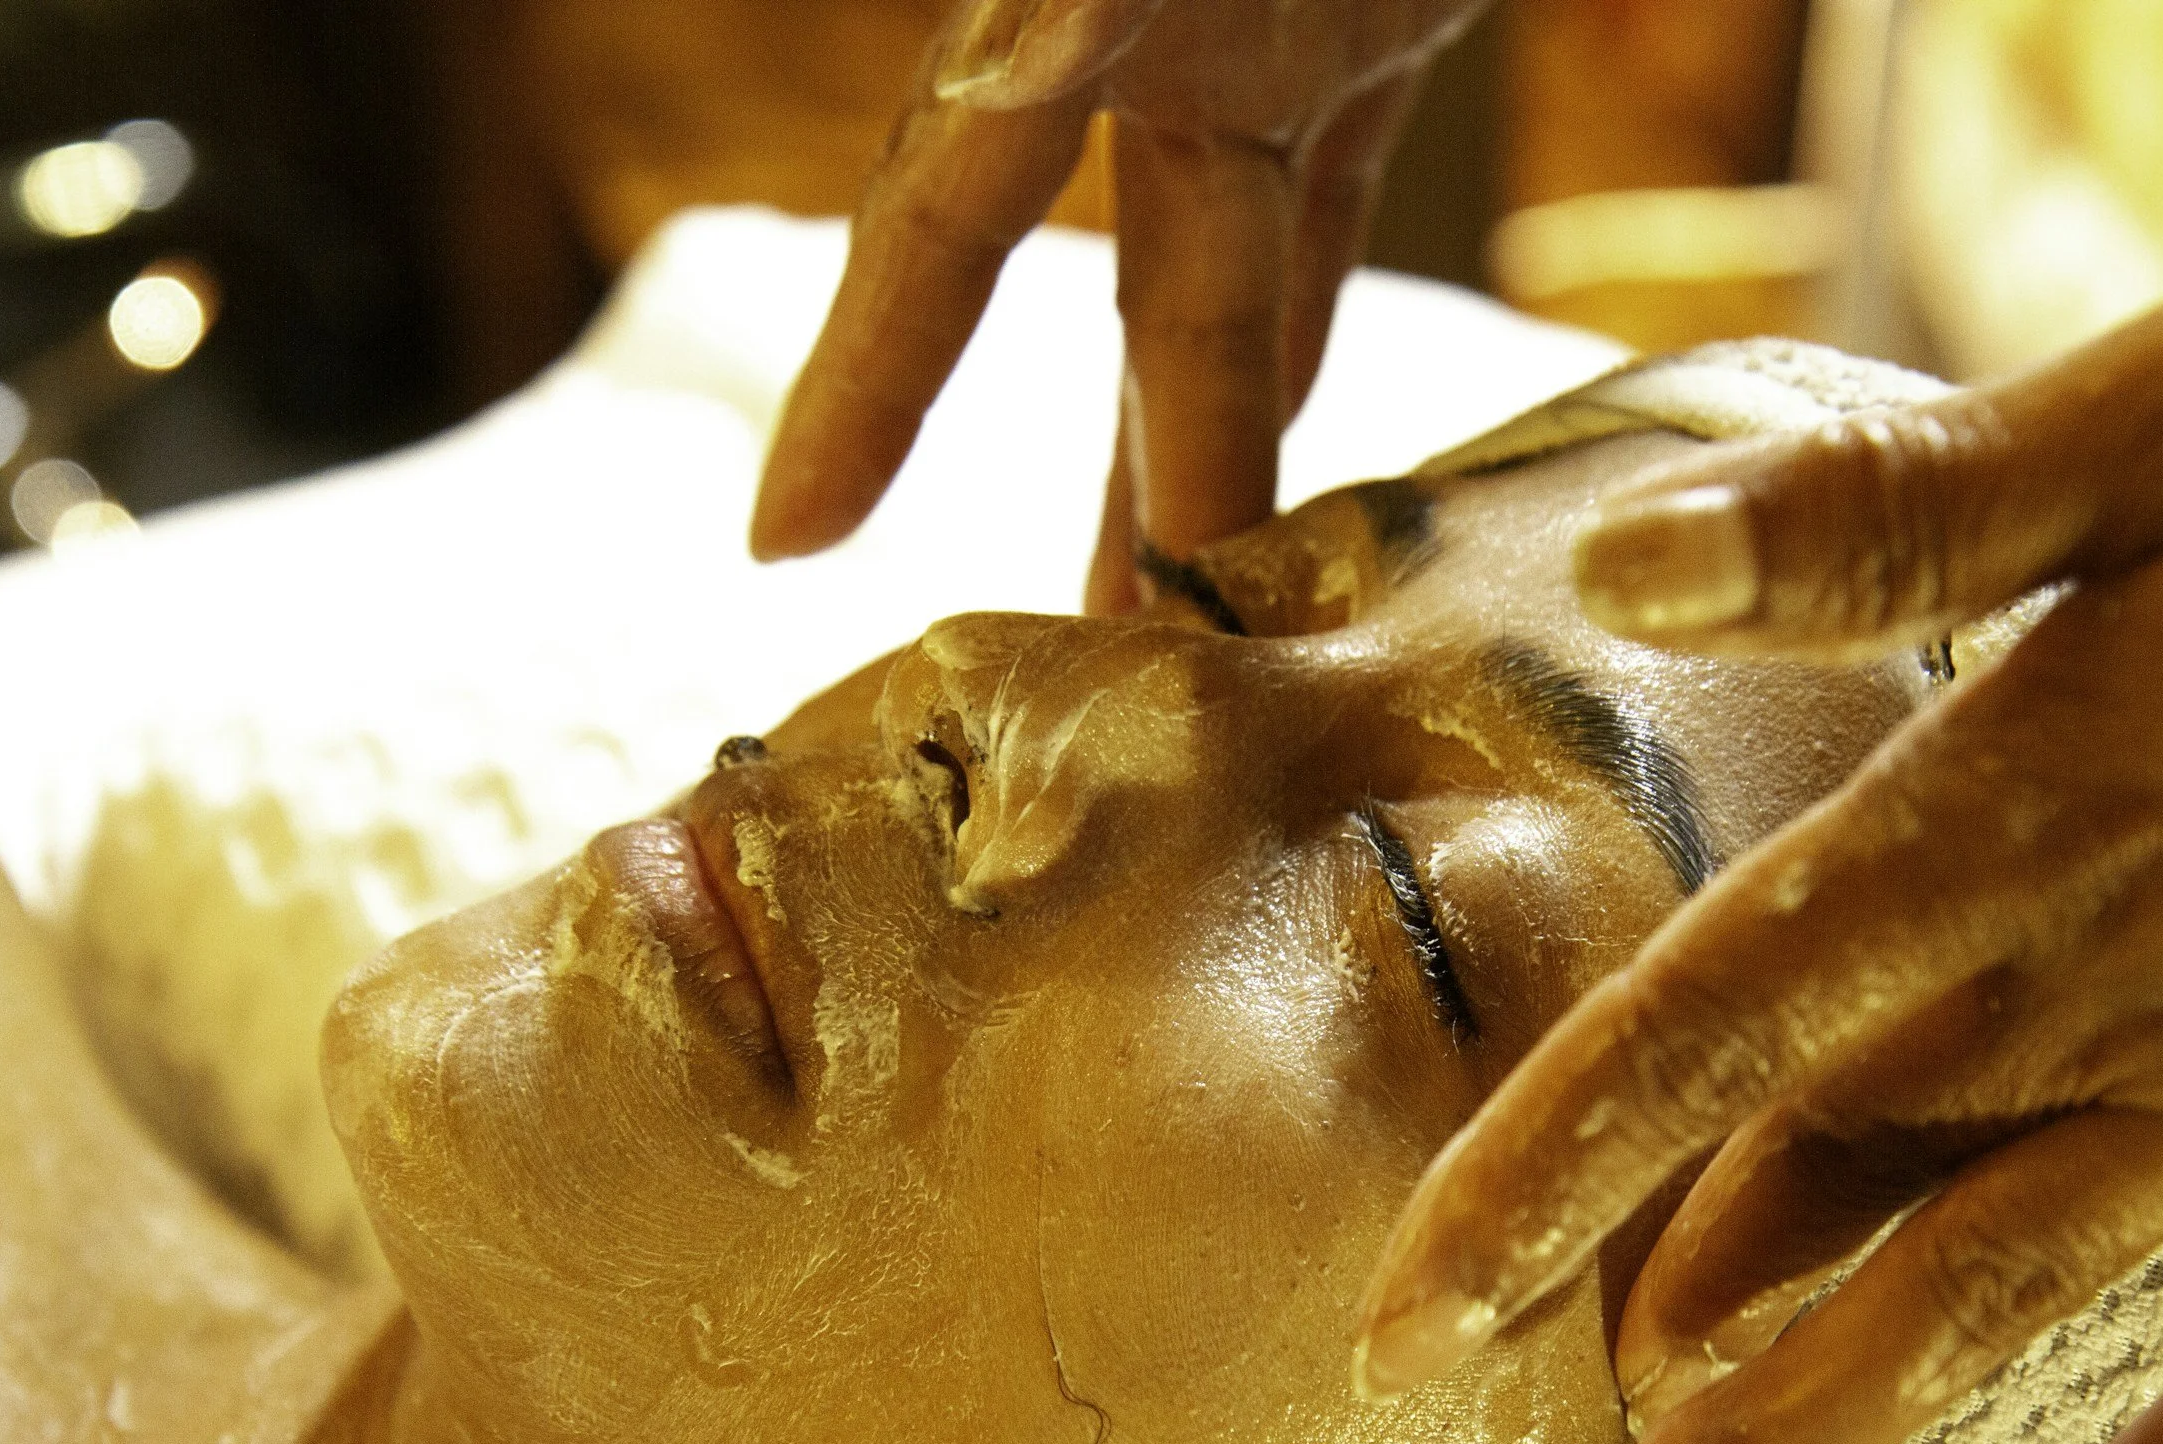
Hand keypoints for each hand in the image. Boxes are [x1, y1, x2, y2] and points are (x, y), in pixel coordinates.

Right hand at [749, 0, 1487, 611]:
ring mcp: (1264, 47)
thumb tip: (1071, 65)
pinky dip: (1293, 331)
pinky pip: (1320, 217)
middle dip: (1118, 494)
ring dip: (1209, 448)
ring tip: (1184, 608)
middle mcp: (1158, 44)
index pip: (944, 220)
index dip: (867, 379)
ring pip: (1222, 292)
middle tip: (1097, 661)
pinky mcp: (1372, 33)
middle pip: (1130, 311)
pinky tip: (1273, 442)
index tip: (790, 536)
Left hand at [1353, 243, 2162, 1443]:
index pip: (1712, 1029)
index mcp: (2013, 817)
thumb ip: (1877, 515)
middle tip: (1559, 1439)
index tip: (1409, 1322)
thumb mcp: (2148, 427)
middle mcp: (2114, 975)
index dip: (1542, 1180)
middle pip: (1837, 1184)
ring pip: (2016, 1274)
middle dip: (1678, 1319)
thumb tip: (1616, 558)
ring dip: (1857, 1394)